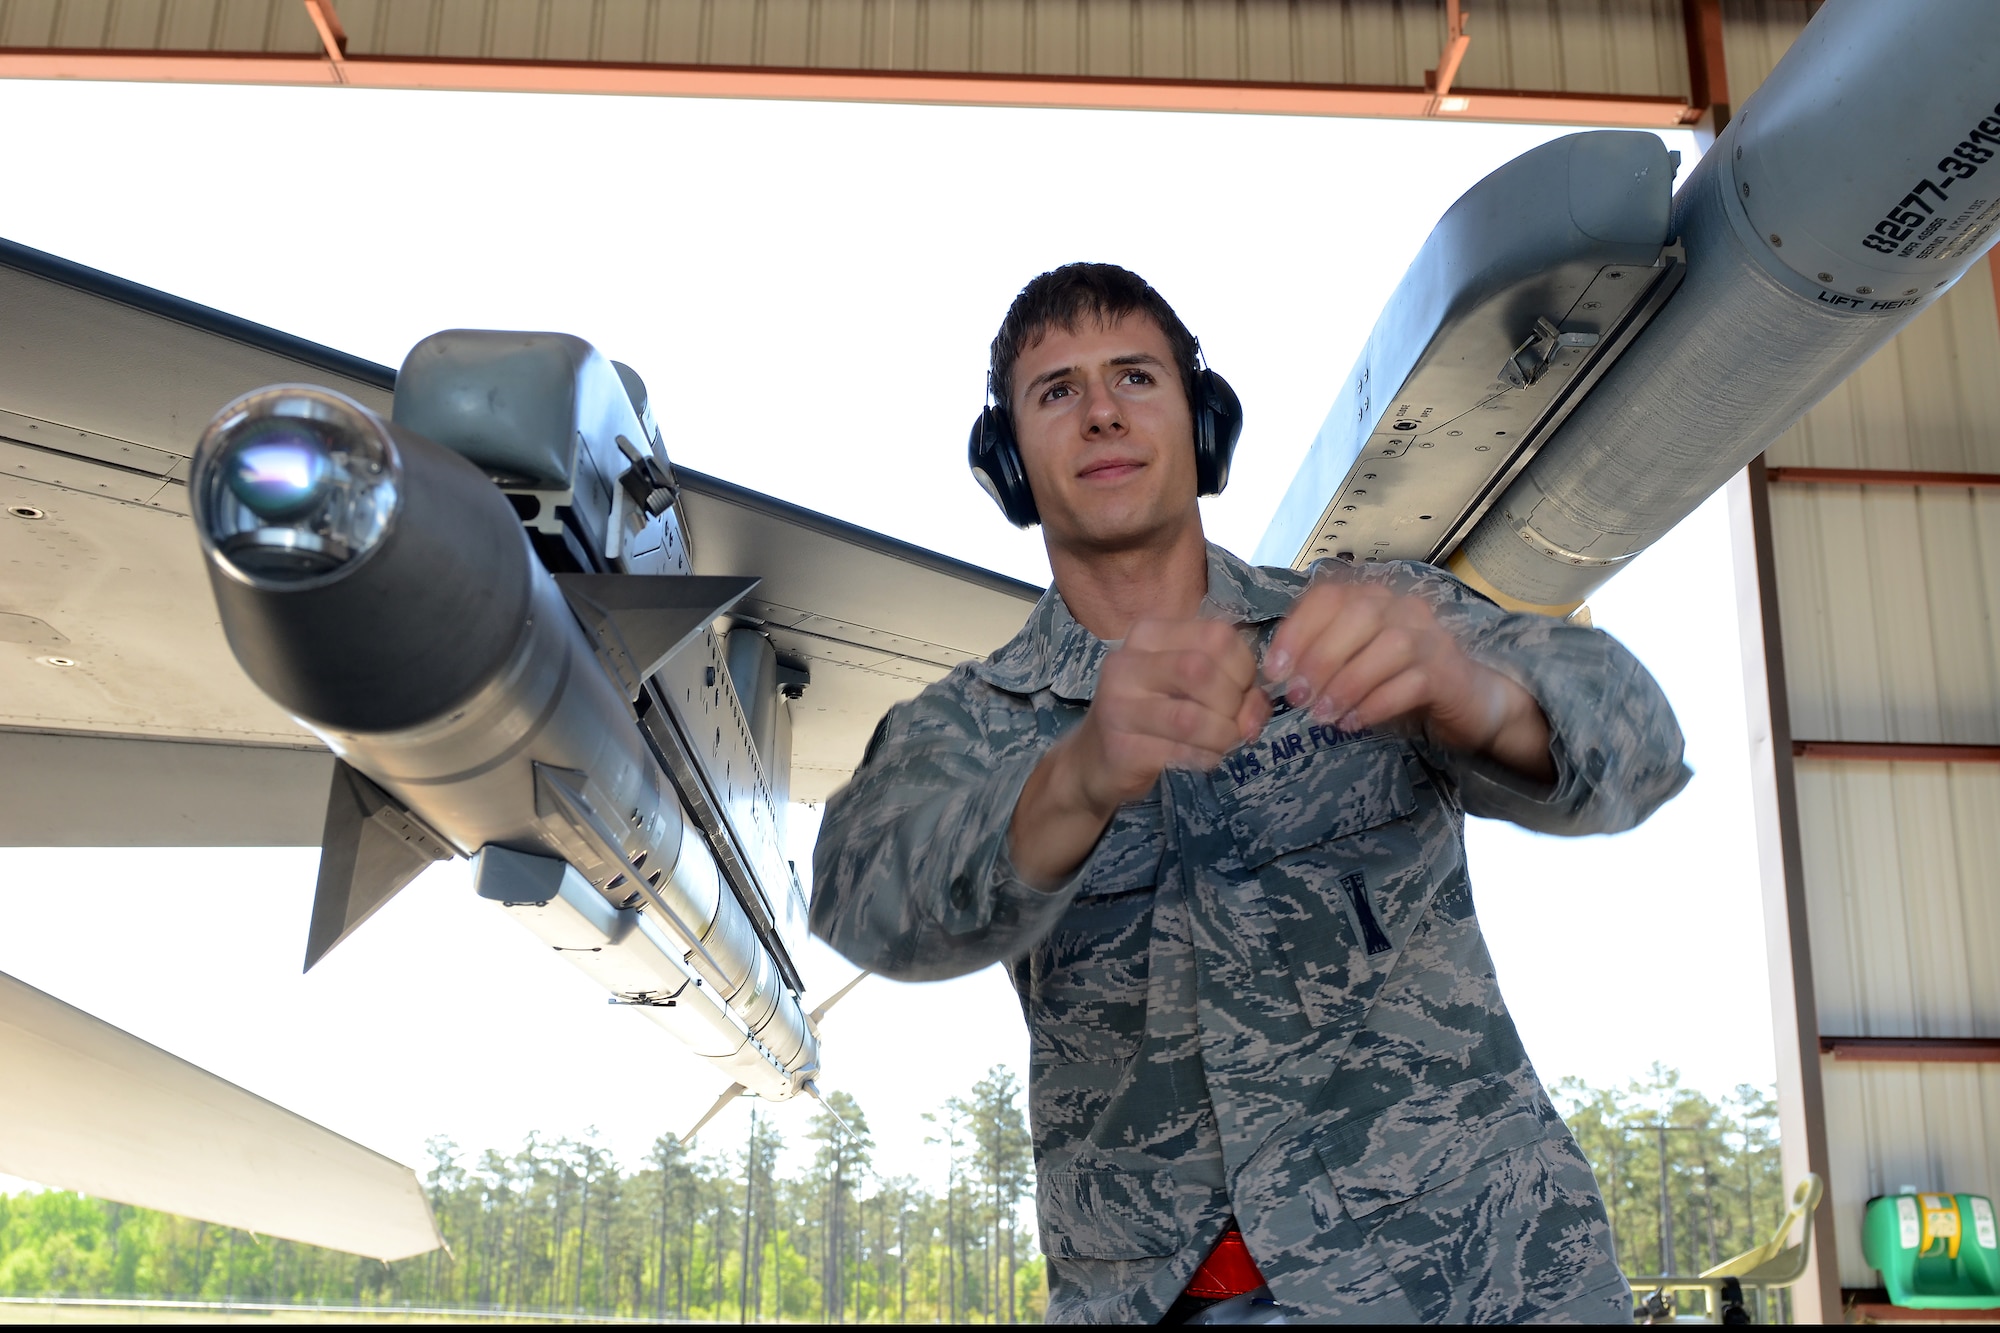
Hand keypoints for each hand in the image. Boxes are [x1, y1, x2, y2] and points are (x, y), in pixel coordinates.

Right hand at [1009, 618, 1269, 888]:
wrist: (1096, 761)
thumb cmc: (1153, 715)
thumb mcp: (1188, 686)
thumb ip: (1230, 683)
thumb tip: (1258, 706)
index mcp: (1149, 635)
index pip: (1216, 635)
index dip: (1246, 666)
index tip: (1245, 691)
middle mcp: (1126, 662)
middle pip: (1201, 670)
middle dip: (1234, 702)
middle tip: (1238, 723)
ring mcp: (1117, 705)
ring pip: (1191, 717)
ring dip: (1223, 735)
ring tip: (1225, 743)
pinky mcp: (1120, 747)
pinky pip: (1179, 752)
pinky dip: (1206, 757)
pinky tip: (1205, 758)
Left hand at [1263, 578, 1554, 781]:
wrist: (1468, 700)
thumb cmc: (1399, 679)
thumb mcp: (1356, 661)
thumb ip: (1322, 655)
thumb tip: (1276, 673)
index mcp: (1373, 598)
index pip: (1330, 595)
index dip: (1297, 630)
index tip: (1274, 670)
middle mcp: (1403, 607)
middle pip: (1358, 616)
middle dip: (1319, 658)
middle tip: (1296, 697)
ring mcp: (1429, 636)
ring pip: (1386, 648)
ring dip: (1347, 684)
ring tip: (1321, 715)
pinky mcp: (1448, 671)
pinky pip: (1410, 683)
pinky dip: (1376, 704)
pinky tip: (1353, 723)